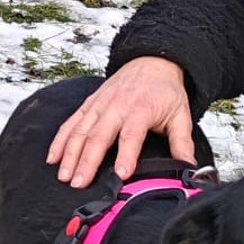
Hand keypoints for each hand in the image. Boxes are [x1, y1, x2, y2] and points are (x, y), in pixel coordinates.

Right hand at [46, 56, 195, 187]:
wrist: (152, 61)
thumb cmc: (165, 91)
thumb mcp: (181, 115)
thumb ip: (183, 143)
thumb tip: (190, 169)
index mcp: (140, 109)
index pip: (131, 135)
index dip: (126, 156)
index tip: (121, 175)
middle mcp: (116, 106)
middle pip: (98, 136)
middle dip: (87, 160)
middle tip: (79, 182)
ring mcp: (100, 105)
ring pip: (80, 130)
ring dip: (70, 154)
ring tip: (65, 176)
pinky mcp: (90, 104)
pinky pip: (71, 122)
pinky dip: (60, 140)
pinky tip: (53, 158)